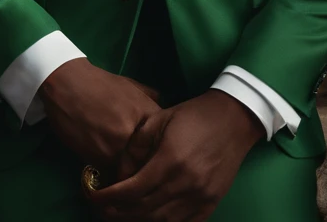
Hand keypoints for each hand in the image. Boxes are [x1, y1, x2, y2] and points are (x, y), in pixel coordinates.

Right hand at [38, 59, 160, 175]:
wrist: (67, 84)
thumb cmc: (100, 83)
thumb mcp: (130, 85)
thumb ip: (148, 97)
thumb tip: (161, 104)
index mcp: (148, 114)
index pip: (163, 144)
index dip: (157, 151)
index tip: (151, 154)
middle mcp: (137, 133)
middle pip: (148, 161)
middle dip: (142, 165)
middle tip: (135, 166)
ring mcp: (118, 147)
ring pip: (129, 172)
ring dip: (125, 173)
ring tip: (119, 169)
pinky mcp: (99, 158)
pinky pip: (110, 175)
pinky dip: (109, 176)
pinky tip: (105, 168)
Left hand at [90, 89, 263, 221]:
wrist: (233, 119)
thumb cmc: (192, 115)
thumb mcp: (158, 120)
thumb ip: (135, 147)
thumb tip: (119, 173)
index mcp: (170, 160)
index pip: (131, 189)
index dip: (108, 197)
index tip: (93, 196)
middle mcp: (185, 183)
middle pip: (143, 210)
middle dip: (118, 211)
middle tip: (102, 208)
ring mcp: (200, 197)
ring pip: (161, 221)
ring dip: (137, 220)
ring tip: (121, 214)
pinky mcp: (211, 203)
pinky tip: (150, 219)